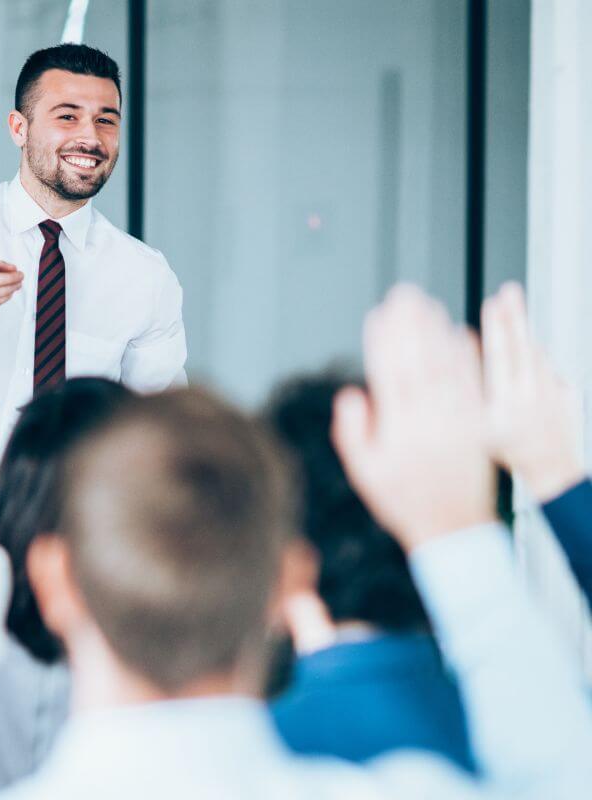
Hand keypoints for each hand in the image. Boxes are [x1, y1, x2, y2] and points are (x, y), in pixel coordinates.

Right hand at [332, 285, 494, 549]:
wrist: (451, 526)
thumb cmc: (402, 500)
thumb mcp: (363, 472)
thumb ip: (352, 432)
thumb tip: (351, 393)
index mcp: (398, 430)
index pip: (388, 375)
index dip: (382, 342)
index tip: (377, 314)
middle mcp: (429, 421)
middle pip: (418, 362)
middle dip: (410, 325)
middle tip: (404, 294)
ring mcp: (456, 421)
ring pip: (446, 368)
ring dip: (437, 332)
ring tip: (428, 304)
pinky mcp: (478, 424)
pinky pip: (473, 384)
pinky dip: (466, 357)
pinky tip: (459, 334)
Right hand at [482, 281, 583, 500]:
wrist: (552, 471)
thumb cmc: (508, 452)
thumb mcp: (477, 429)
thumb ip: (470, 391)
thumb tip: (463, 354)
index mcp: (506, 406)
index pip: (500, 359)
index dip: (495, 330)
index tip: (490, 305)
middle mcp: (531, 396)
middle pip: (522, 348)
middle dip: (513, 317)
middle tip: (509, 291)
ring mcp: (553, 393)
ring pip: (537, 355)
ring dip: (523, 330)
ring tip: (512, 304)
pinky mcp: (569, 393)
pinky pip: (549, 369)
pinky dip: (536, 358)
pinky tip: (525, 352)